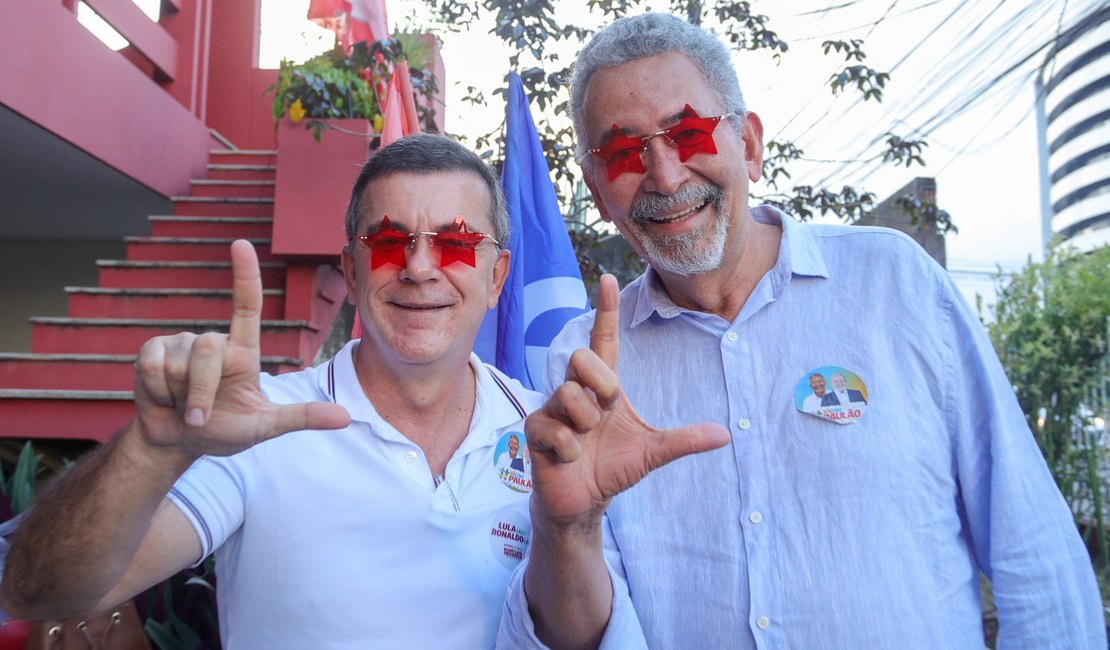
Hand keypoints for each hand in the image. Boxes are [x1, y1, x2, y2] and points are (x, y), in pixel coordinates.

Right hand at [132, 240, 349, 457]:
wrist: (177, 443)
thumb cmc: (225, 430)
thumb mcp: (265, 426)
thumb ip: (301, 417)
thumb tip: (346, 418)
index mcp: (243, 352)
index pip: (246, 306)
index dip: (244, 275)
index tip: (241, 244)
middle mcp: (212, 342)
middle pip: (208, 349)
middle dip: (202, 392)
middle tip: (200, 417)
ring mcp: (180, 344)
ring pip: (179, 363)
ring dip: (180, 397)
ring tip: (182, 405)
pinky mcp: (151, 351)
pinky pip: (152, 366)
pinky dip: (157, 392)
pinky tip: (161, 398)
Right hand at [524, 274, 730, 531]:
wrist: (583, 502)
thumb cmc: (612, 468)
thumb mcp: (652, 452)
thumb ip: (684, 440)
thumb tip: (726, 434)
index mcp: (601, 387)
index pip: (603, 340)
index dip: (606, 310)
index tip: (608, 278)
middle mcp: (574, 390)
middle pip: (581, 357)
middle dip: (601, 384)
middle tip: (606, 411)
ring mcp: (551, 409)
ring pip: (569, 395)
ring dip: (585, 424)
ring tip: (585, 442)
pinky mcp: (534, 430)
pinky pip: (555, 429)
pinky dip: (570, 449)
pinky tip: (569, 458)